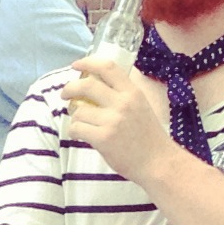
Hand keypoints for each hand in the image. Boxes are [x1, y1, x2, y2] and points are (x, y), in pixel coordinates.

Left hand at [62, 55, 174, 183]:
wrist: (158, 162)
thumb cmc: (148, 136)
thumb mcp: (140, 107)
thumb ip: (121, 95)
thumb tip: (94, 85)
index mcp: (133, 92)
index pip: (108, 67)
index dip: (88, 62)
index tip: (76, 65)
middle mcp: (123, 103)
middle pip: (86, 85)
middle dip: (69, 88)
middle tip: (65, 94)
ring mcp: (112, 121)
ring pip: (79, 110)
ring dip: (75, 117)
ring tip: (82, 124)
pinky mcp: (103, 138)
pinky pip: (76, 128)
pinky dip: (74, 131)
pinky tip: (81, 135)